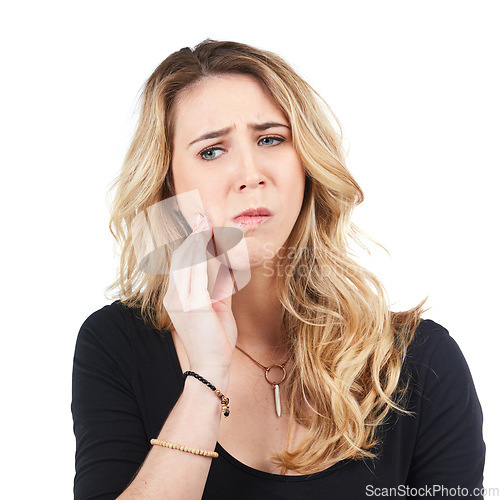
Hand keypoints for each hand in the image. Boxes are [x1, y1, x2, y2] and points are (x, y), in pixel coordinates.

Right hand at [163, 215, 237, 386]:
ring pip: (188, 261)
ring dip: (197, 239)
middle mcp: (174, 295)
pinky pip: (196, 274)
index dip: (190, 240)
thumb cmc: (216, 338)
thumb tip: (226, 265)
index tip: (200, 221)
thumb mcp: (218, 306)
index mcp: (178, 295)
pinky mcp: (192, 305)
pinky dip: (202, 256)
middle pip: (182, 256)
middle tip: (201, 213)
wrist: (212, 367)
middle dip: (192, 234)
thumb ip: (219, 285)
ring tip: (205, 220)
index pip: (182, 261)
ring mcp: (180, 300)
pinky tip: (209, 242)